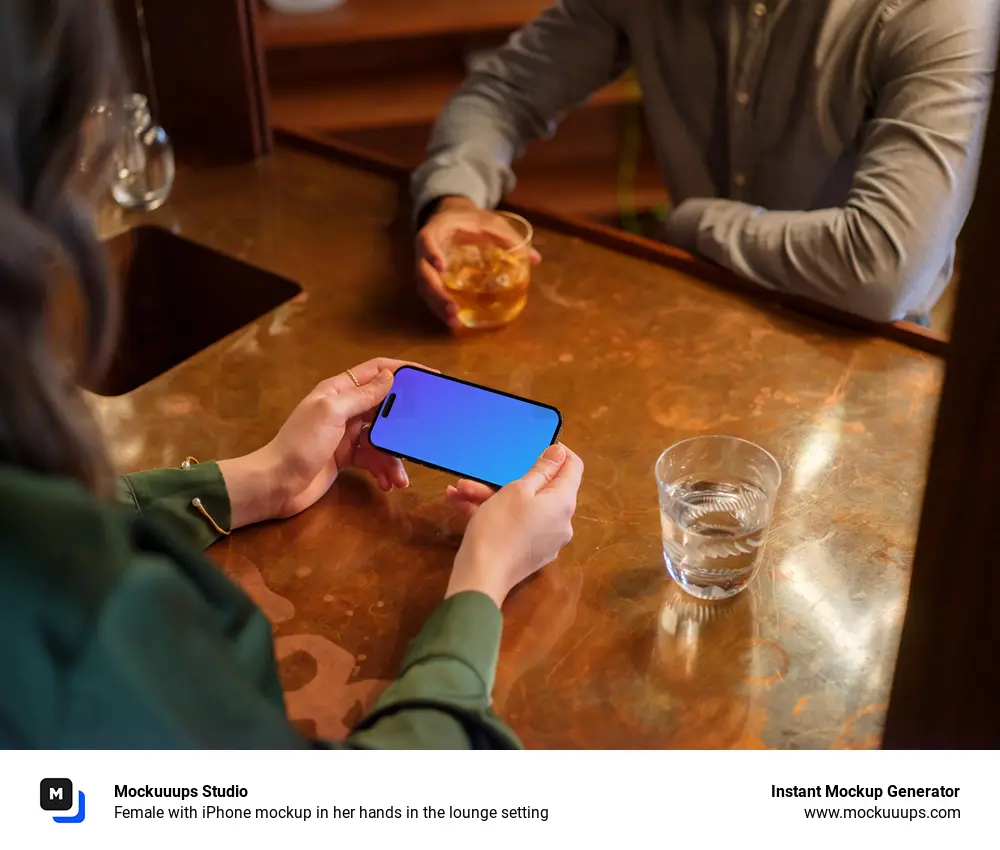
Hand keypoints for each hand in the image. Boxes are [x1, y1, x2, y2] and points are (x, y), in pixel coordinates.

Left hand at [218, 358, 424, 527]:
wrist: (276, 485)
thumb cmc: (300, 444)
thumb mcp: (332, 413)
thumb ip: (362, 395)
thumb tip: (391, 376)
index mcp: (339, 390)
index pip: (377, 371)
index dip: (404, 371)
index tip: (432, 378)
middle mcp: (345, 409)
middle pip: (385, 407)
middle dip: (404, 422)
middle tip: (425, 433)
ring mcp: (347, 435)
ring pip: (383, 438)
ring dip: (394, 457)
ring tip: (400, 477)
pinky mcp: (347, 458)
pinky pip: (374, 459)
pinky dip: (383, 470)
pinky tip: (388, 483)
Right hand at [416, 196, 542, 330]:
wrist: (452, 217)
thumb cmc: (471, 219)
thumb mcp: (490, 222)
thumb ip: (510, 238)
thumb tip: (536, 259)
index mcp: (437, 230)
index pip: (426, 239)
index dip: (431, 252)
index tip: (441, 266)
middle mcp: (426, 250)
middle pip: (423, 273)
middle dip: (436, 293)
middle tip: (453, 310)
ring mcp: (427, 266)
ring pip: (425, 289)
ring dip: (438, 307)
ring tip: (454, 323)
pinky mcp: (432, 279)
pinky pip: (431, 295)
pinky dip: (441, 309)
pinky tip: (455, 323)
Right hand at [444, 444, 583, 608]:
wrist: (481, 577)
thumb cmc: (499, 526)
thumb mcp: (517, 490)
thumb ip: (542, 470)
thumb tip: (561, 453)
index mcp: (563, 503)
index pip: (573, 468)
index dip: (558, 454)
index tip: (536, 447)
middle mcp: (560, 522)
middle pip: (540, 490)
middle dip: (505, 479)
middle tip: (476, 476)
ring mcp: (545, 540)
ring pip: (521, 508)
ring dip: (489, 496)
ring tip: (457, 491)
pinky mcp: (528, 552)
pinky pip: (515, 525)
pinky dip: (492, 514)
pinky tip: (460, 506)